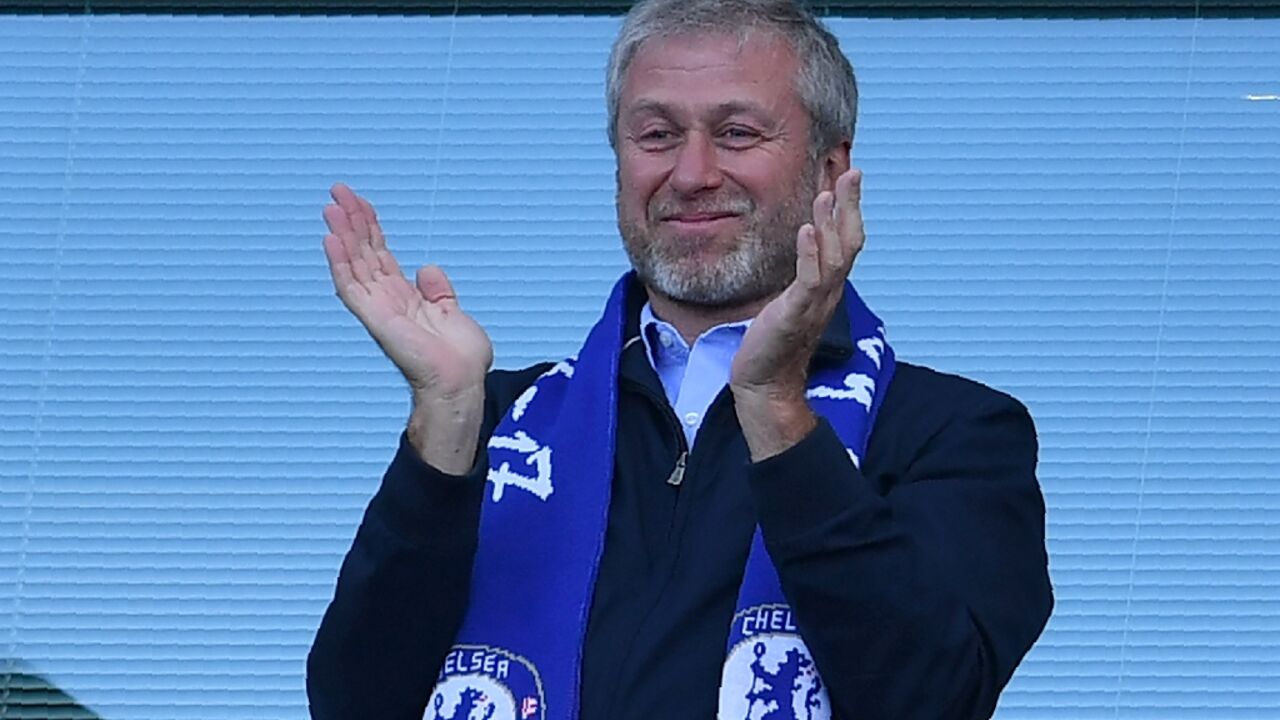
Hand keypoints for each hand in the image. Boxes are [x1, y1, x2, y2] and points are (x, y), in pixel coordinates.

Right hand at [323, 183, 493, 471]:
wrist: (461, 382)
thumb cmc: (460, 358)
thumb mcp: (452, 312)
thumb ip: (438, 290)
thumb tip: (427, 268)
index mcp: (403, 296)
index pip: (380, 254)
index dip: (369, 227)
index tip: (358, 201)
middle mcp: (386, 299)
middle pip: (363, 252)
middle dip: (351, 221)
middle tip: (338, 191)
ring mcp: (377, 308)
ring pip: (353, 263)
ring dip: (342, 234)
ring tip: (332, 206)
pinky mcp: (375, 318)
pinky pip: (351, 287)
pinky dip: (340, 263)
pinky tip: (331, 240)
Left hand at [730, 168, 864, 459]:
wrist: (765, 385)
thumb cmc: (773, 342)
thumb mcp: (789, 300)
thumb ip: (800, 274)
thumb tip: (801, 248)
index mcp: (827, 286)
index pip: (846, 239)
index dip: (848, 208)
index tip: (846, 174)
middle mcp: (828, 292)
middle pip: (850, 242)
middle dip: (851, 205)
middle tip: (852, 170)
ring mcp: (815, 304)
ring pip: (835, 257)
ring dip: (831, 223)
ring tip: (828, 192)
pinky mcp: (795, 315)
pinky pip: (809, 281)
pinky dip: (809, 254)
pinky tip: (805, 230)